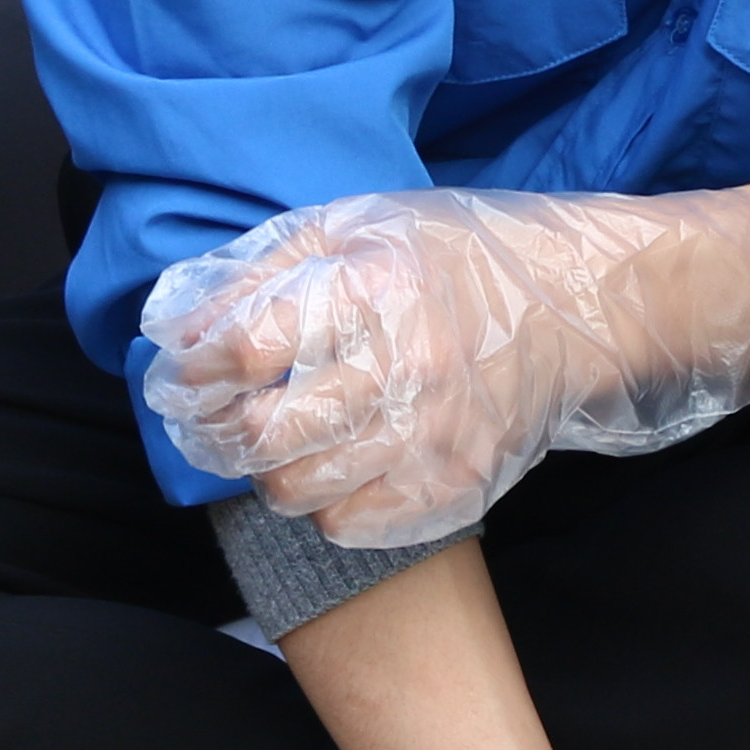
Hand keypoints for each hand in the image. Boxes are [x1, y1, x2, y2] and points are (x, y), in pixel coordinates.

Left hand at [138, 188, 749, 549]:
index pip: (246, 348)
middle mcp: (404, 365)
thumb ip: (260, 270)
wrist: (575, 303)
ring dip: (271, 472)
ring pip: (298, 492)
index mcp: (372, 287)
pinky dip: (326, 503)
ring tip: (284, 441)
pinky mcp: (457, 479)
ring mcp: (435, 432)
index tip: (186, 371)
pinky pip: (351, 524)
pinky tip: (339, 463)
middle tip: (223, 417)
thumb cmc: (450, 254)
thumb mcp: (354, 225)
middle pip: (263, 437)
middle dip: (220, 433)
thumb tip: (173, 327)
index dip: (194, 368)